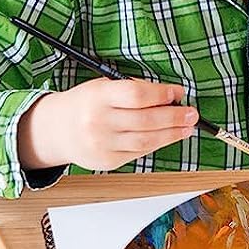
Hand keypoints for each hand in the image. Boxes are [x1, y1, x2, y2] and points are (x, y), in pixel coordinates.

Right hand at [17, 78, 198, 171]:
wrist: (56, 130)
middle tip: (192, 114)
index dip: (161, 94)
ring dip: (171, 134)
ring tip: (187, 127)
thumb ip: (134, 91)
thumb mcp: (104, 87)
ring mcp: (102, 145)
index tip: (178, 93)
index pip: (136, 95)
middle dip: (174, 117)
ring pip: (145, 141)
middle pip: (145, 121)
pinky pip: (138, 153)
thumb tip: (170, 96)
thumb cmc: (86, 104)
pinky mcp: (107, 161)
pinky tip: (167, 137)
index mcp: (98, 97)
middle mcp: (98, 122)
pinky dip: (156, 145)